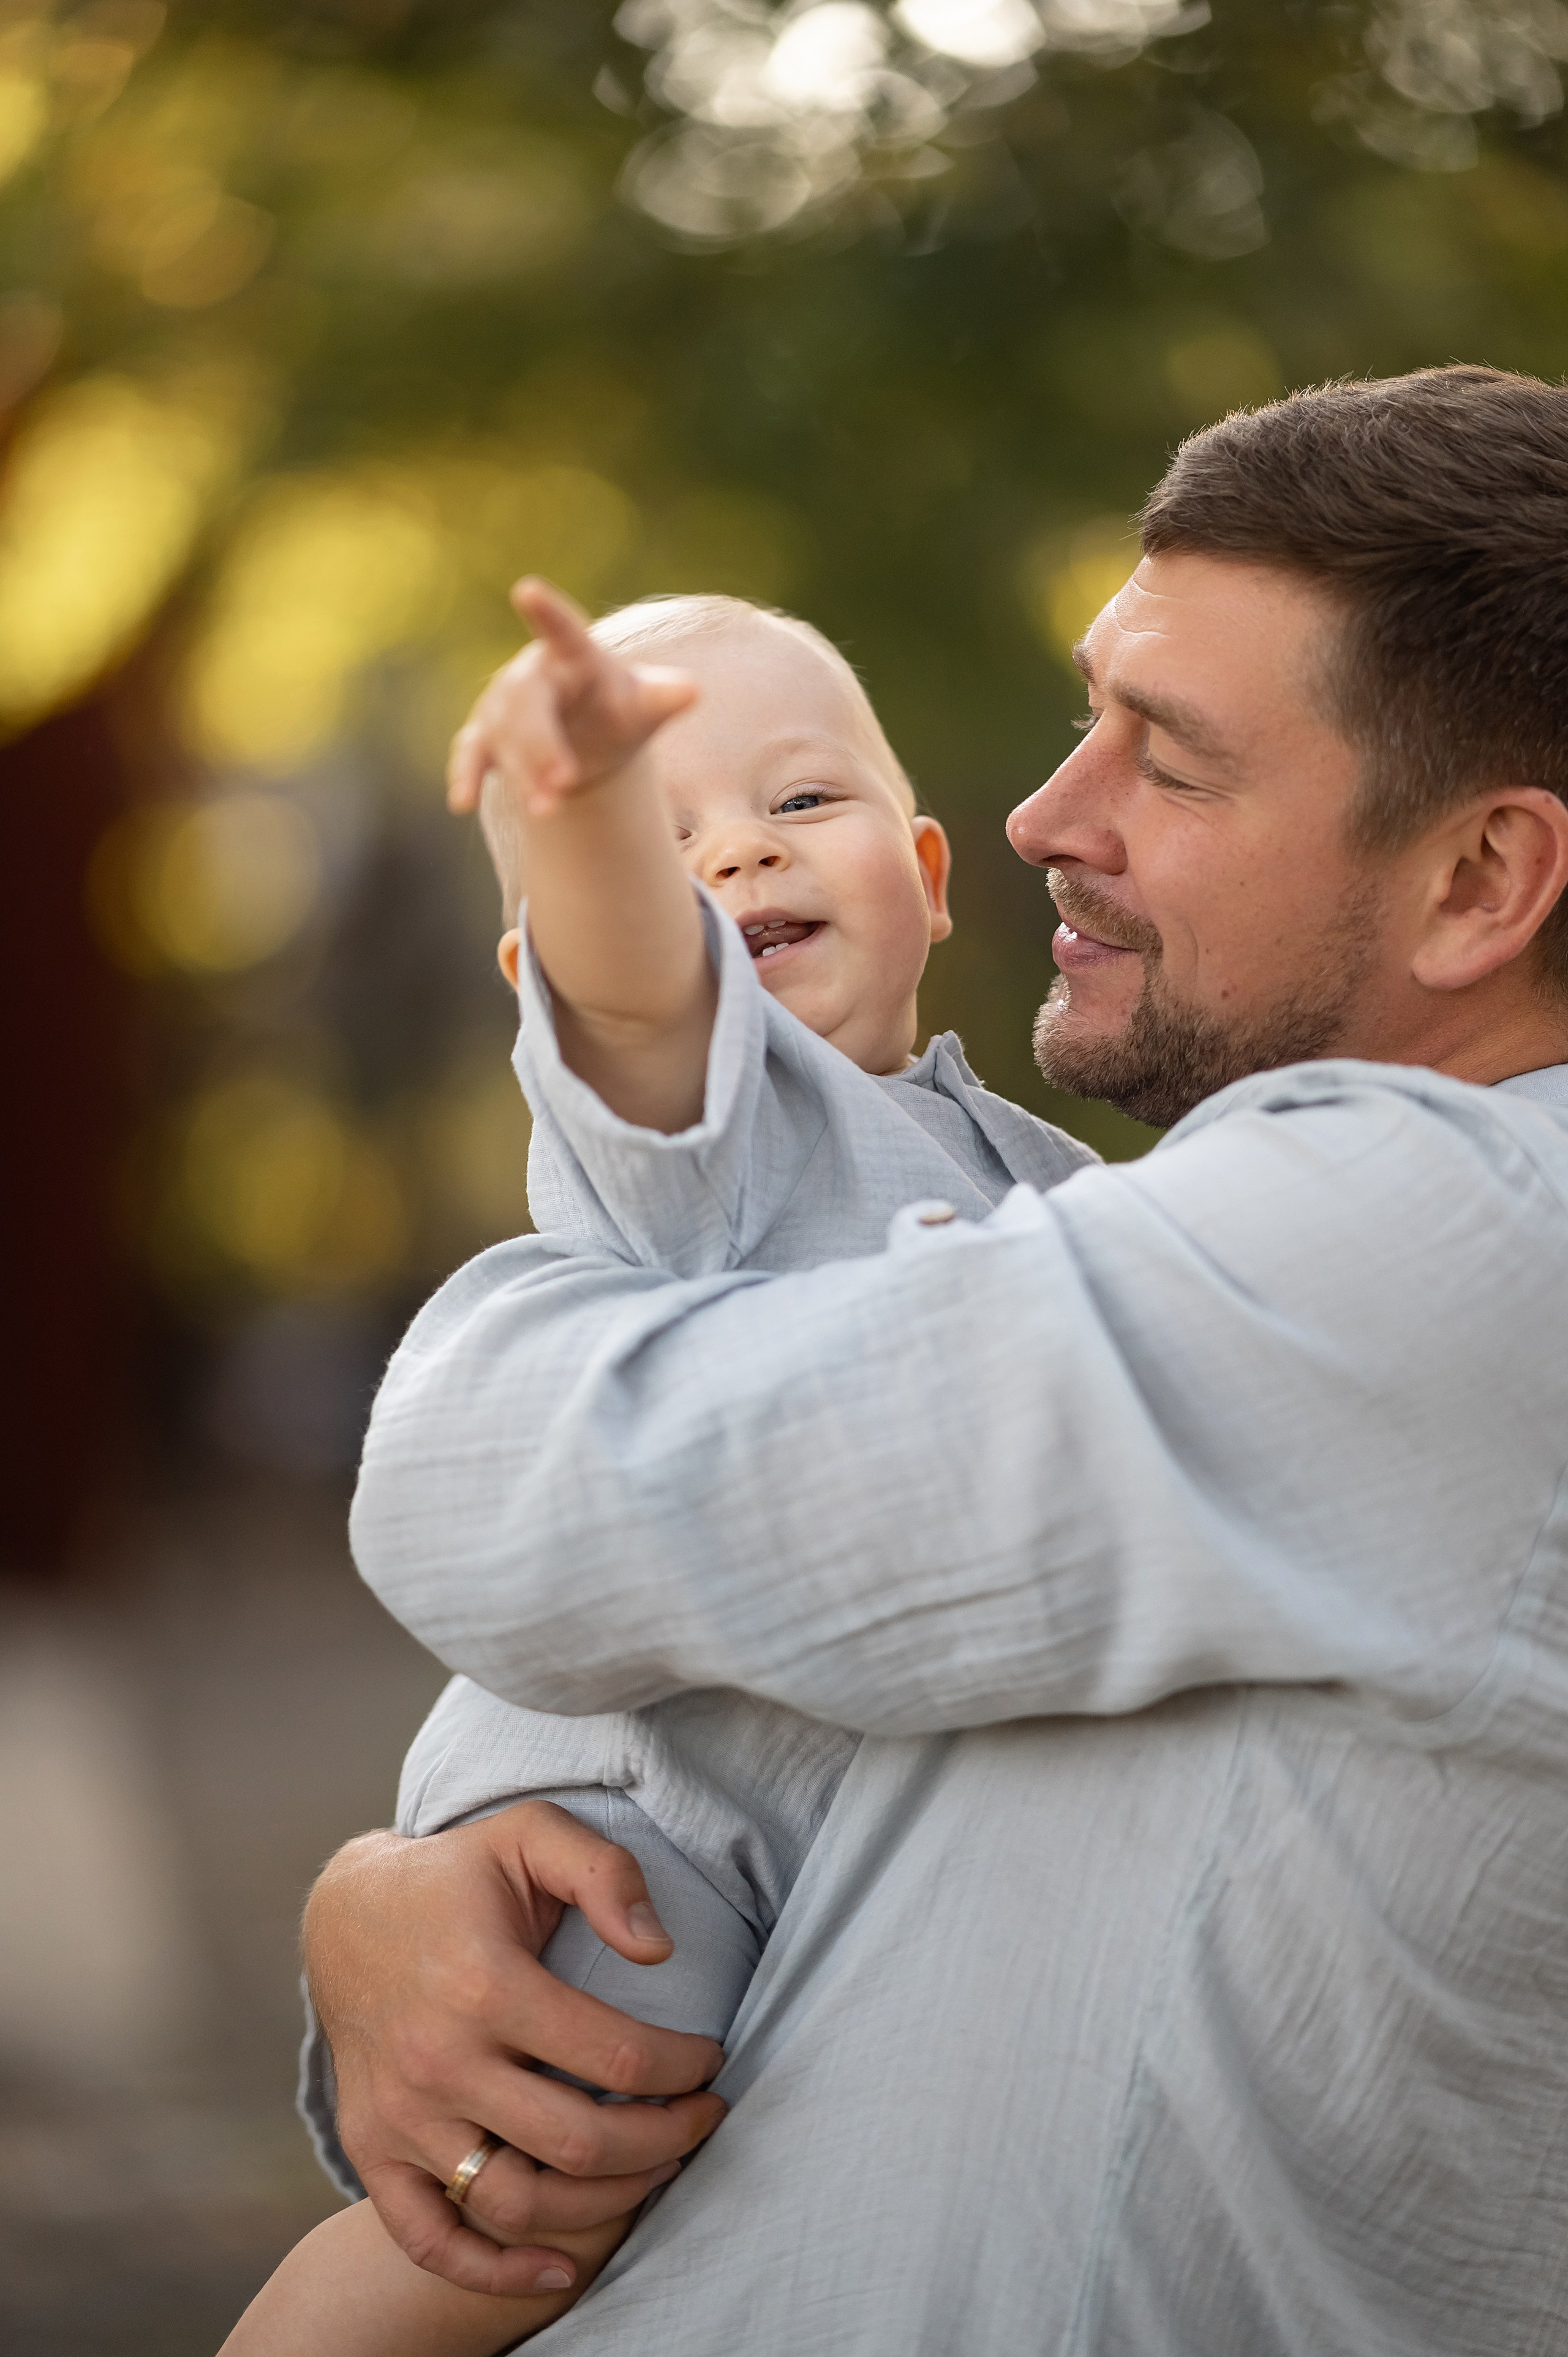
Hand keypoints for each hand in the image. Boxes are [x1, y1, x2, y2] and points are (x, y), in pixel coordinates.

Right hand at [303, 1800, 726, 2296]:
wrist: (347, 1916)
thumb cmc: (460, 1876)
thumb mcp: (533, 1834)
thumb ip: (606, 1872)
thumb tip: (659, 1950)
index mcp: (484, 1984)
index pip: (616, 2058)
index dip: (683, 2068)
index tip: (710, 2059)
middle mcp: (437, 2061)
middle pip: (579, 2143)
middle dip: (666, 2141)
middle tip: (705, 2119)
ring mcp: (400, 2116)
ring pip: (519, 2201)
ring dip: (607, 2204)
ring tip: (660, 2171)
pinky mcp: (372, 2151)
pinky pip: (431, 2240)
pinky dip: (496, 2272)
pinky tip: (561, 2268)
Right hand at [447, 577, 695, 820]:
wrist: (587, 735)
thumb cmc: (617, 708)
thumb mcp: (644, 704)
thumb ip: (664, 696)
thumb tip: (693, 691)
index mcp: (573, 655)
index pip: (562, 632)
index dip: (546, 613)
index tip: (526, 589)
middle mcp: (532, 675)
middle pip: (529, 704)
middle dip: (543, 743)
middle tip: (564, 780)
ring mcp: (503, 706)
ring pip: (505, 737)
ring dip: (523, 774)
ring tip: (548, 809)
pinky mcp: (486, 737)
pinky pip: (471, 754)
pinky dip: (466, 776)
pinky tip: (463, 802)